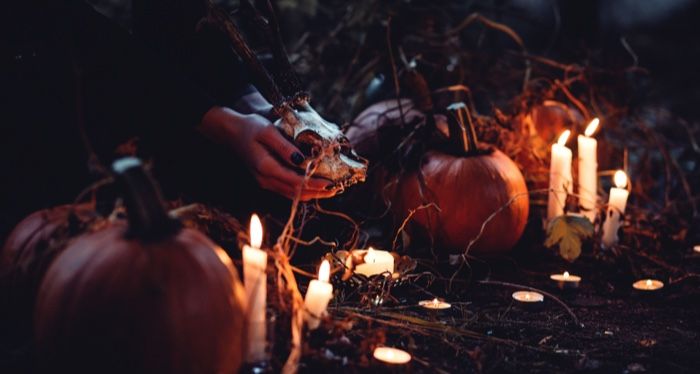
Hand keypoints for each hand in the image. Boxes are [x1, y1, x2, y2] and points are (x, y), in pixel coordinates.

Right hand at [199, 106, 337, 200]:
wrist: (231, 132)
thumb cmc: (250, 128)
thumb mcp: (268, 131)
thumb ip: (284, 147)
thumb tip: (303, 161)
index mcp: (266, 168)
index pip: (295, 181)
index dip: (314, 184)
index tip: (331, 184)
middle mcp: (265, 180)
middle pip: (296, 193)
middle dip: (318, 193)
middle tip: (337, 190)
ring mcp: (265, 183)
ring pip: (292, 195)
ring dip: (312, 194)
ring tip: (330, 190)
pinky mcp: (267, 181)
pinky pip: (287, 191)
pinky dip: (303, 191)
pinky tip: (315, 187)